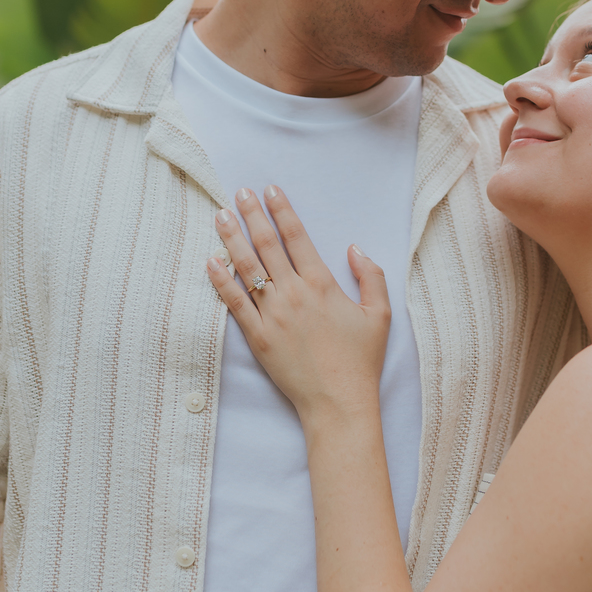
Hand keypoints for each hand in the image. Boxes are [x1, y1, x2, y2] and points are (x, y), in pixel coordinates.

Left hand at [208, 187, 390, 419]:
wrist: (338, 402)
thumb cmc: (361, 360)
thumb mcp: (380, 314)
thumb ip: (371, 276)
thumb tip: (354, 248)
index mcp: (323, 284)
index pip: (296, 237)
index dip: (282, 210)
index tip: (270, 190)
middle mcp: (294, 294)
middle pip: (267, 245)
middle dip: (252, 215)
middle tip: (240, 193)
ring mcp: (273, 315)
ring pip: (247, 268)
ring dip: (232, 238)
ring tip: (220, 216)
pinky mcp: (257, 337)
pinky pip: (234, 303)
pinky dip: (221, 280)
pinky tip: (211, 261)